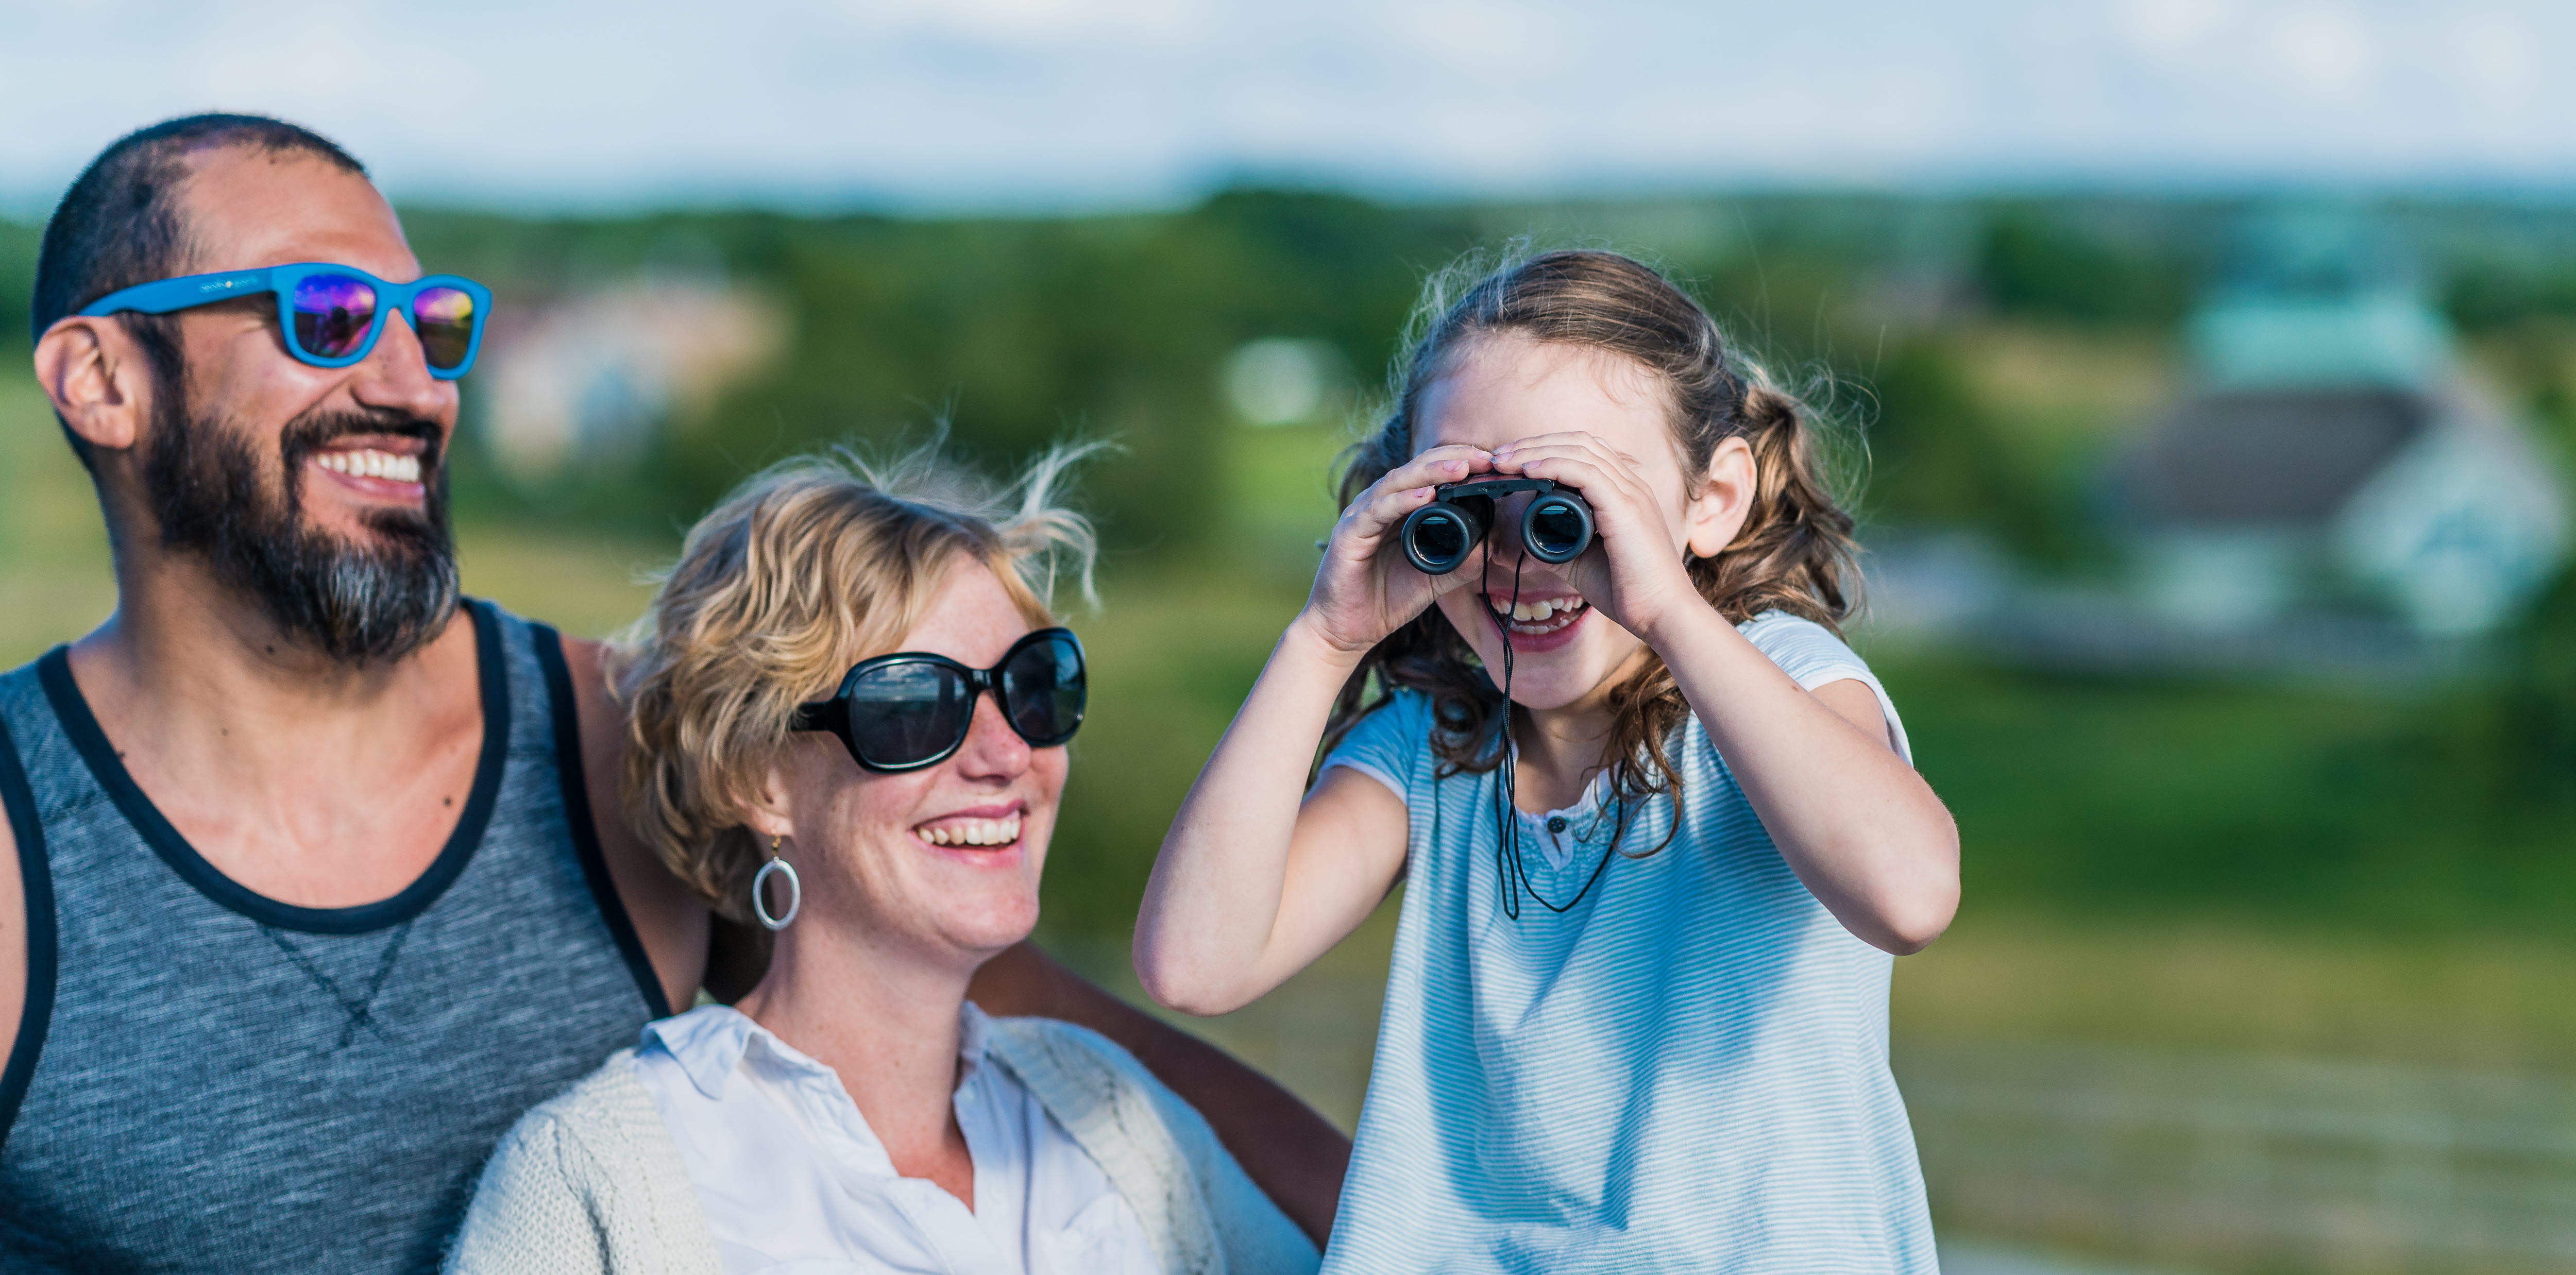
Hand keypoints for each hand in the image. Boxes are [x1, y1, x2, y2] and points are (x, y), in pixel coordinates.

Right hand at [1297, 444, 1492, 654]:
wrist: (1346, 630)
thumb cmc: (1385, 599)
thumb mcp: (1433, 579)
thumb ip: (1459, 563)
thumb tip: (1489, 548)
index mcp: (1399, 509)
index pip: (1431, 474)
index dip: (1462, 464)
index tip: (1494, 464)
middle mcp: (1380, 505)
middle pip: (1417, 469)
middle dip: (1453, 459)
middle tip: (1487, 458)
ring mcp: (1362, 516)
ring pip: (1398, 482)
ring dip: (1431, 472)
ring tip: (1462, 467)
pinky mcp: (1349, 534)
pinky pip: (1377, 511)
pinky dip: (1402, 501)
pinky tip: (1426, 495)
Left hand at [1488, 432, 1703, 640]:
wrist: (1662, 615)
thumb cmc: (1628, 591)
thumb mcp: (1582, 562)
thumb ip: (1559, 545)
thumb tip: (1527, 540)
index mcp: (1625, 493)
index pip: (1585, 452)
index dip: (1546, 449)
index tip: (1511, 463)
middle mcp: (1631, 485)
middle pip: (1578, 443)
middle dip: (1534, 444)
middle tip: (1499, 457)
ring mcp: (1631, 493)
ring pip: (1579, 451)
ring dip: (1536, 451)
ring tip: (1503, 461)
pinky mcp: (1626, 508)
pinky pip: (1585, 473)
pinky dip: (1552, 465)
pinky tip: (1528, 470)